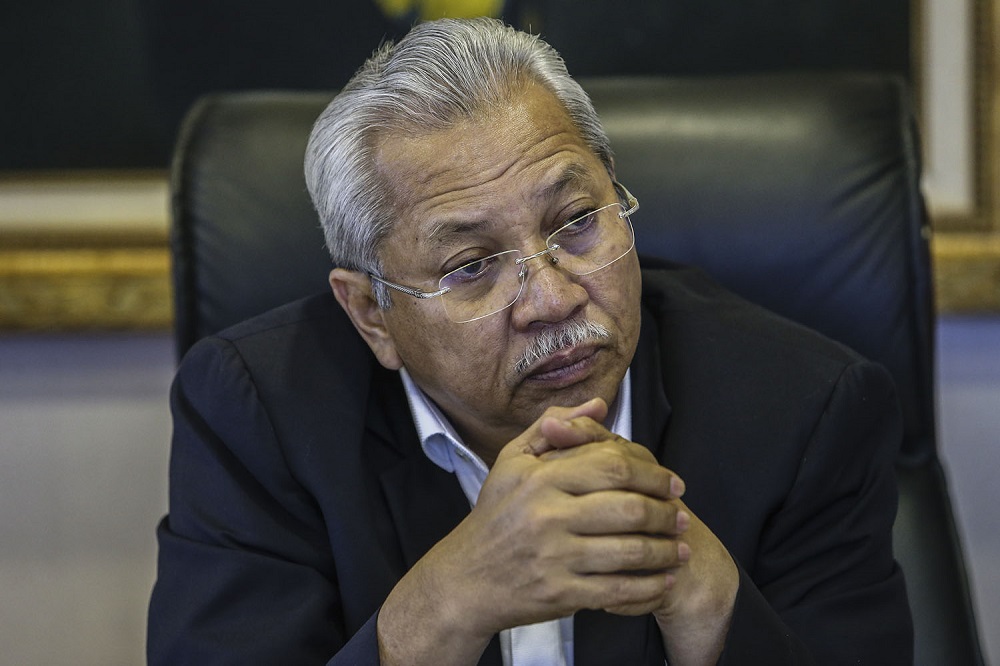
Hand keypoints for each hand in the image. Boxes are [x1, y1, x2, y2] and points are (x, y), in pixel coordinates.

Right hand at [377, 399, 688, 664]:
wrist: (465, 578)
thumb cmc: (494, 516)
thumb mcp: (513, 461)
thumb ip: (557, 427)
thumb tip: (599, 405)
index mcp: (540, 479)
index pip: (612, 466)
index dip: (652, 474)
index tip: (673, 484)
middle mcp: (548, 515)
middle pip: (627, 508)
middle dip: (665, 513)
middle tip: (682, 517)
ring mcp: (555, 556)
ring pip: (629, 551)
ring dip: (665, 551)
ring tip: (680, 548)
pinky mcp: (560, 593)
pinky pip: (618, 589)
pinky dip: (648, 586)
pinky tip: (663, 580)